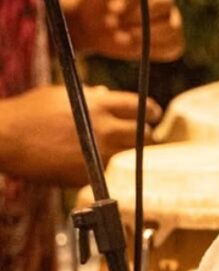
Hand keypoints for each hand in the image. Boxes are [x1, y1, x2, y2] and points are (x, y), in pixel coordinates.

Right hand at [0, 85, 161, 186]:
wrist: (3, 138)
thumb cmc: (28, 113)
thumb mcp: (61, 95)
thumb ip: (90, 97)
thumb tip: (108, 95)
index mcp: (98, 105)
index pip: (140, 107)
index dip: (151, 112)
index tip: (153, 115)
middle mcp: (103, 129)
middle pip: (143, 135)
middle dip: (146, 136)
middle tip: (144, 137)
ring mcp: (96, 154)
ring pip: (128, 156)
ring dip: (128, 153)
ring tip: (120, 150)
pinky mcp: (87, 175)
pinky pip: (107, 172)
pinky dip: (105, 168)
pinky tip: (95, 163)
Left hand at [61, 0, 183, 61]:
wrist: (95, 29)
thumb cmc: (96, 4)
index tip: (114, 5)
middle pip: (165, 2)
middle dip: (139, 15)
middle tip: (115, 21)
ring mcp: (171, 16)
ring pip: (172, 25)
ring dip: (146, 34)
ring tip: (122, 35)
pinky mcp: (173, 38)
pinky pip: (174, 45)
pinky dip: (156, 49)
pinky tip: (137, 46)